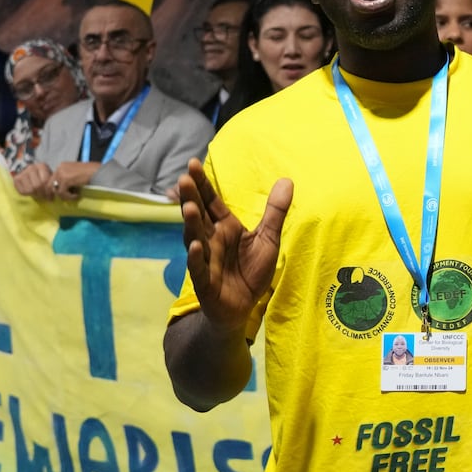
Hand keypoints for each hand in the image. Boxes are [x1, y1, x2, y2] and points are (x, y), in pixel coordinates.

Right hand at [14, 163, 52, 196]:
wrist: (28, 172)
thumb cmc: (42, 176)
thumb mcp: (49, 177)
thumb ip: (51, 184)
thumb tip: (54, 194)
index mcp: (42, 166)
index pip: (45, 181)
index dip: (48, 192)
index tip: (51, 197)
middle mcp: (31, 168)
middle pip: (37, 186)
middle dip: (41, 194)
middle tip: (44, 197)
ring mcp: (23, 173)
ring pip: (30, 190)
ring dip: (34, 195)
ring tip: (37, 194)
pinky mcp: (16, 179)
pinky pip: (22, 191)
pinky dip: (27, 194)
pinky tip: (30, 192)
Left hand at [50, 161, 100, 200]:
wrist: (99, 172)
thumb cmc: (91, 173)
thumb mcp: (75, 175)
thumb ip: (67, 179)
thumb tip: (59, 190)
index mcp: (62, 166)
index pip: (50, 179)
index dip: (51, 188)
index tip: (52, 196)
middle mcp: (59, 168)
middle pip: (49, 184)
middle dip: (51, 194)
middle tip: (52, 201)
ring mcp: (62, 173)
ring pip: (56, 190)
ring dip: (64, 196)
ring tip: (74, 196)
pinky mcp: (66, 179)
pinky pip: (62, 192)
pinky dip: (69, 196)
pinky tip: (77, 195)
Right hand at [178, 158, 292, 331]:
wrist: (242, 307)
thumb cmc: (251, 270)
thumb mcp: (268, 238)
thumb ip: (275, 211)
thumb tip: (287, 180)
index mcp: (224, 227)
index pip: (211, 201)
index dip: (202, 184)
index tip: (193, 163)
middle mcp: (211, 239)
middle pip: (199, 215)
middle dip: (191, 197)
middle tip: (185, 178)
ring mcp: (205, 259)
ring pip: (195, 238)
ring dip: (191, 224)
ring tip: (189, 207)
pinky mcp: (205, 281)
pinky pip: (198, 268)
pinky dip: (195, 257)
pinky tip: (194, 246)